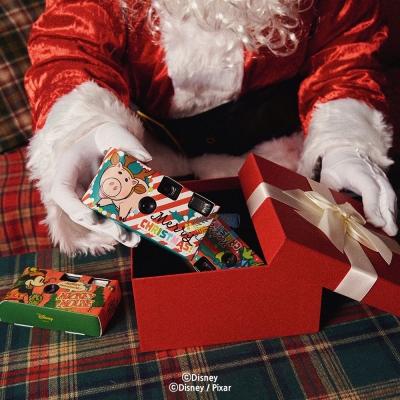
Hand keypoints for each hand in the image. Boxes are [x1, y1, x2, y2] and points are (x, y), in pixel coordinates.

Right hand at [51, 122, 151, 246]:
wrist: (108, 142)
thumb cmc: (107, 136)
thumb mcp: (115, 131)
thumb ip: (127, 141)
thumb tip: (145, 158)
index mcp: (70, 166)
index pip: (62, 190)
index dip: (73, 207)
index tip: (91, 217)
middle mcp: (76, 185)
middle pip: (81, 213)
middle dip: (101, 226)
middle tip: (120, 233)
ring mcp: (88, 196)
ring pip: (95, 220)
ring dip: (113, 232)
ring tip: (132, 240)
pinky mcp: (103, 203)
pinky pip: (109, 218)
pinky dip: (121, 227)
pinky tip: (136, 235)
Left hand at [320, 147, 397, 235]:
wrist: (344, 151)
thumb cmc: (335, 166)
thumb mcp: (327, 178)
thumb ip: (330, 193)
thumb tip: (330, 212)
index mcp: (358, 171)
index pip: (370, 189)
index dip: (373, 206)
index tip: (374, 222)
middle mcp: (373, 173)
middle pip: (385, 194)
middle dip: (387, 214)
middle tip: (390, 231)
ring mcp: (380, 177)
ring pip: (389, 196)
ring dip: (391, 214)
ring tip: (392, 230)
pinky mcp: (382, 182)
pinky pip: (389, 196)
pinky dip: (390, 210)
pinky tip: (389, 222)